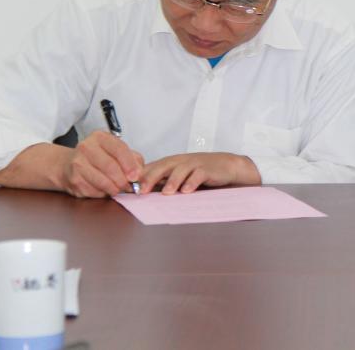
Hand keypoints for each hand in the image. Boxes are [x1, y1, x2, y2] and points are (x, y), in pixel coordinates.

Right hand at [62, 130, 143, 197]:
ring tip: (119, 189)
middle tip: (129, 186)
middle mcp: (86, 147)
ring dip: (114, 189)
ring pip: (102, 181)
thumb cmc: (99, 157)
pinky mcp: (74, 180)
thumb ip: (133, 159)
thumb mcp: (118, 151)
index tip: (135, 176)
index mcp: (100, 137)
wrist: (69, 164)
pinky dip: (103, 193)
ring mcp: (78, 164)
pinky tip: (105, 189)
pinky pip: (94, 191)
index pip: (119, 149)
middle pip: (110, 167)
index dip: (130, 165)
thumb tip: (138, 174)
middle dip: (123, 180)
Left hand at [140, 152, 260, 193]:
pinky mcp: (207, 169)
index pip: (152, 167)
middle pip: (163, 166)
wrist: (226, 166)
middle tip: (142, 190)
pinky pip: (199, 174)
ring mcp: (194, 164)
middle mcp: (181, 161)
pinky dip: (192, 182)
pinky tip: (187, 191)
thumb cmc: (200, 171)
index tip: (128, 188)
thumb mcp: (179, 174)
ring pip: (180, 170)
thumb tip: (138, 189)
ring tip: (167, 193)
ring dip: (173, 181)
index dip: (139, 176)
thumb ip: (162, 180)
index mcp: (171, 163)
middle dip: (151, 178)